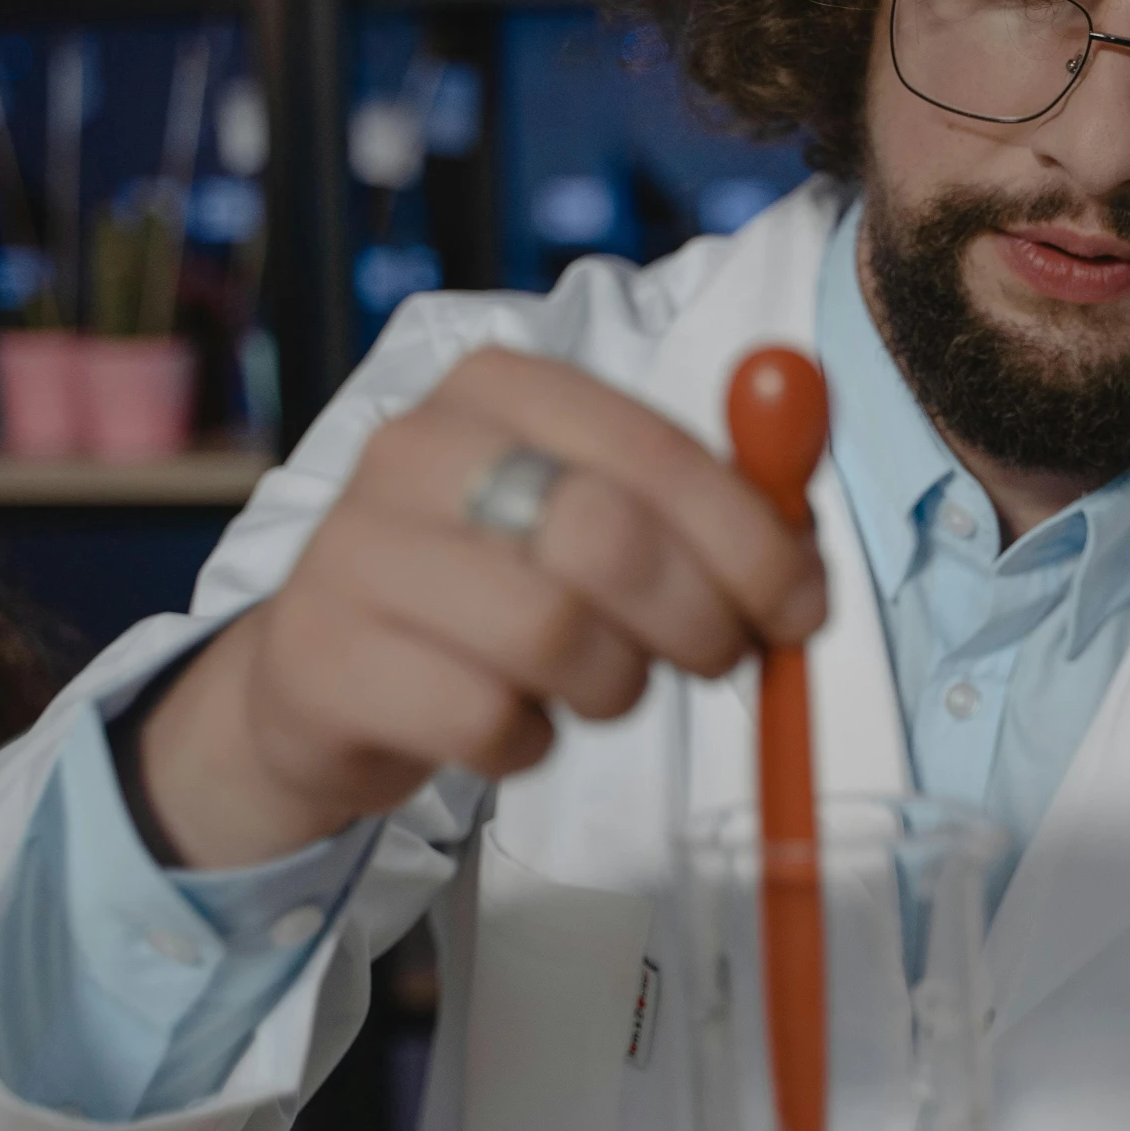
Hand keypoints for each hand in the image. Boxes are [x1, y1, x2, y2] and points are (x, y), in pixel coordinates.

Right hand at [140, 348, 825, 868]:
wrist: (323, 674)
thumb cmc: (493, 587)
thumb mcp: (596, 518)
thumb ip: (707, 513)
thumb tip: (806, 552)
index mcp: (503, 388)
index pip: (657, 449)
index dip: (751, 539)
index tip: (803, 609)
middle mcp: (418, 448)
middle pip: (608, 537)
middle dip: (698, 618)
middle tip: (718, 660)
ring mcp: (356, 550)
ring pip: (551, 633)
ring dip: (614, 686)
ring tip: (601, 687)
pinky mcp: (324, 660)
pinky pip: (483, 719)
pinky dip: (528, 743)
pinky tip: (514, 725)